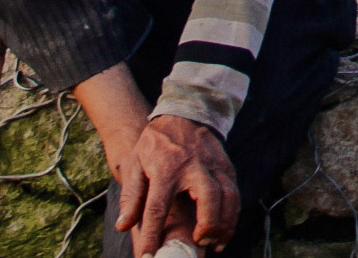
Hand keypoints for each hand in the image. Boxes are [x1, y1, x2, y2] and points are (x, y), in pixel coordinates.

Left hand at [115, 115, 239, 255]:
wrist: (185, 114)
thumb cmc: (156, 143)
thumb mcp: (135, 163)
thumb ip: (131, 196)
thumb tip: (123, 226)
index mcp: (165, 168)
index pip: (158, 206)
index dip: (153, 234)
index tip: (149, 257)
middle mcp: (193, 166)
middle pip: (208, 196)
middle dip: (208, 223)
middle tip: (201, 242)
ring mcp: (213, 166)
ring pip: (228, 196)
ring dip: (225, 223)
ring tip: (216, 243)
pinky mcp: (227, 167)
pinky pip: (235, 193)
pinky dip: (233, 215)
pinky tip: (224, 230)